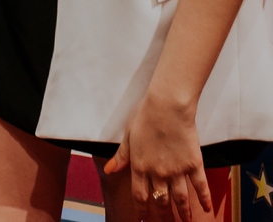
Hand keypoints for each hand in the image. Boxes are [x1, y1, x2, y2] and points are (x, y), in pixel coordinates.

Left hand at [103, 92, 211, 221]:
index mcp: (140, 165)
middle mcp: (158, 172)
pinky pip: (200, 186)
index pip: (140, 195)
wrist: (167, 106)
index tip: (143, 219)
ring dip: (183, 213)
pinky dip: (204, 199)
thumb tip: (109, 170)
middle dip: (163, 216)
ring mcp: (177, 170)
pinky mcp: (193, 164)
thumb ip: (121, 155)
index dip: (142, 210)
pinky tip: (207, 209)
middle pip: (161, 201)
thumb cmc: (145, 114)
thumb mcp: (128, 134)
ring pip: (180, 198)